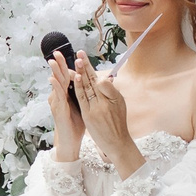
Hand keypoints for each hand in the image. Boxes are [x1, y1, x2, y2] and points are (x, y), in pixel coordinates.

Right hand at [46, 52, 83, 155]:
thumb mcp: (84, 105)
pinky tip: (53, 79)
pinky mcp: (58, 109)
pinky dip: (56, 87)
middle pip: (60, 76)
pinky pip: (57, 96)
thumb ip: (88, 93)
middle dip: (58, 64)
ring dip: (54, 72)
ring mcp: (58, 102)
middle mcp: (60, 96)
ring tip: (52, 61)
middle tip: (56, 52)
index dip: (67, 64)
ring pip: (56, 84)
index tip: (68, 54)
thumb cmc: (76, 122)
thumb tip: (96, 83)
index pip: (67, 75)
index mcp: (67, 93)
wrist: (70, 139)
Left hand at [74, 55, 138, 174]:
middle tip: (79, 53)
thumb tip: (103, 79)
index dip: (90, 67)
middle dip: (85, 65)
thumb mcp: (119, 104)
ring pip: (87, 87)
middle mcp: (105, 100)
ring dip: (81, 72)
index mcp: (112, 96)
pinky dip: (79, 87)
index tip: (83, 56)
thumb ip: (110, 91)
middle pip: (92, 80)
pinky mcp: (90, 115)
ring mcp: (97, 107)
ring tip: (76, 61)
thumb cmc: (117, 123)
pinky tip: (75, 77)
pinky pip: (82, 98)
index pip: (98, 79)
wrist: (117, 142)